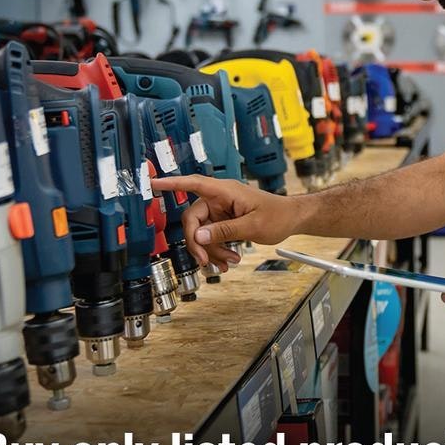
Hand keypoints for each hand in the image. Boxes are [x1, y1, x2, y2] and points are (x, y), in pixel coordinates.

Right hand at [150, 176, 300, 272]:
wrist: (292, 219)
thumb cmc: (278, 215)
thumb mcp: (252, 226)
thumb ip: (224, 231)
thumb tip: (198, 236)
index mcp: (225, 191)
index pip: (193, 183)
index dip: (171, 183)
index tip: (152, 182)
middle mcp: (219, 198)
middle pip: (193, 219)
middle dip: (197, 242)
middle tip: (206, 260)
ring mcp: (221, 210)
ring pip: (202, 232)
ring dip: (212, 250)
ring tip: (229, 262)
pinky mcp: (224, 221)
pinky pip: (212, 236)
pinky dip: (218, 249)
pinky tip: (228, 259)